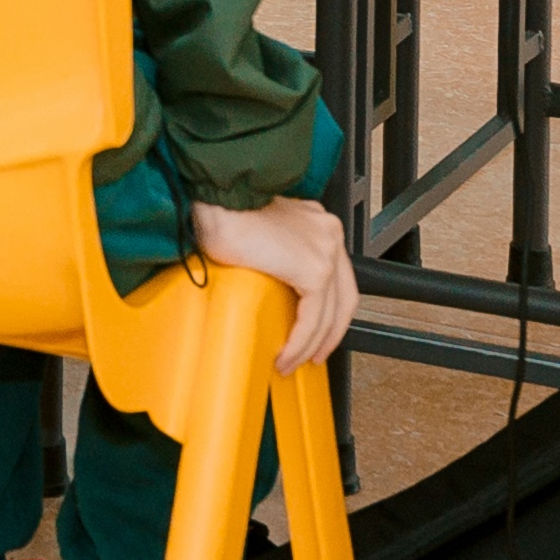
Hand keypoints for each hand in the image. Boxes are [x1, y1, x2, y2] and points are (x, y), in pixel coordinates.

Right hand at [188, 192, 356, 370]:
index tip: (316, 332)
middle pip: (343, 299)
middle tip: (312, 355)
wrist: (216, 199)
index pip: (337, 277)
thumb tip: (268, 287)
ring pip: (329, 314)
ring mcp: (325, 250)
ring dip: (310, 346)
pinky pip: (313, 319)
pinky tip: (286, 354)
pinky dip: (301, 342)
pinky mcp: (313, 269)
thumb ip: (275, 255)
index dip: (330, 311)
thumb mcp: (260, 233)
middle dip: (328, 335)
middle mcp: (328, 233)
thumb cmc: (224, 211)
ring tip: (290, 361)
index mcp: (317, 222)